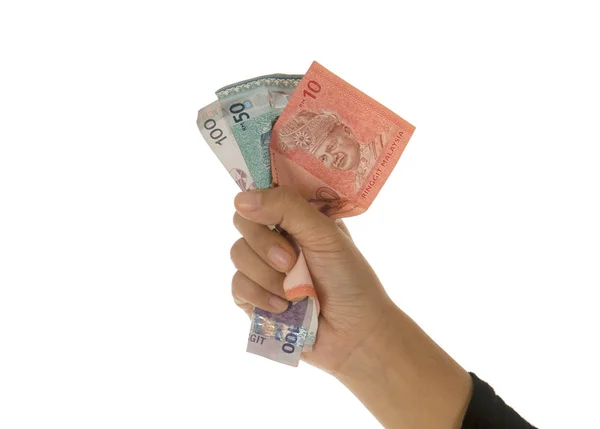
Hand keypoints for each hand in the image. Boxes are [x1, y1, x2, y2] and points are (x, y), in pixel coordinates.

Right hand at [230, 186, 395, 373]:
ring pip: (237, 254)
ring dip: (267, 275)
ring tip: (294, 292)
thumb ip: (287, 208)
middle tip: (290, 262)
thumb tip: (240, 199)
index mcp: (296, 217)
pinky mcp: (253, 297)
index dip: (259, 202)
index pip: (261, 194)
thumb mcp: (325, 235)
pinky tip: (283, 308)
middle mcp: (277, 237)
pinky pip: (237, 286)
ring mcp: (263, 268)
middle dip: (265, 245)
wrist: (354, 334)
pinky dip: (259, 296)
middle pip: (242, 222)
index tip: (268, 217)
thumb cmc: (350, 280)